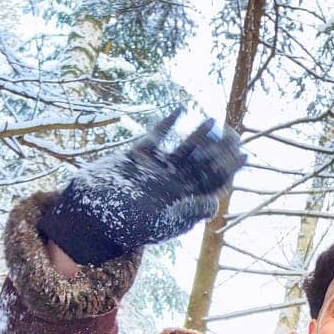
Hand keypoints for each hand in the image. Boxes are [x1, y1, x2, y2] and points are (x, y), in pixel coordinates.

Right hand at [38, 109, 245, 266]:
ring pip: (182, 149)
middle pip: (202, 163)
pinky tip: (180, 110)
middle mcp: (172, 184)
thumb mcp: (160, 223)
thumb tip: (214, 204)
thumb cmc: (124, 224)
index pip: (212, 184)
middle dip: (219, 148)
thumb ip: (187, 213)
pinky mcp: (137, 156)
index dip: (229, 170)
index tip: (244, 155)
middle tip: (235, 133)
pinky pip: (155, 137)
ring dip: (198, 135)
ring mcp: (155, 169)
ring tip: (213, 120)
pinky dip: (167, 123)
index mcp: (182, 202)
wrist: (89, 214)